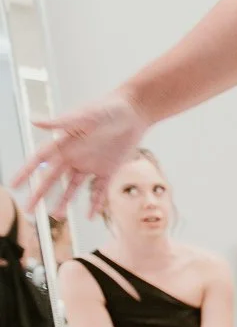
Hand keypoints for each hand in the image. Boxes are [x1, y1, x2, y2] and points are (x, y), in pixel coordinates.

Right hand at [8, 89, 149, 216]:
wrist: (133, 112)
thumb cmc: (107, 109)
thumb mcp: (85, 116)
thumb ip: (61, 122)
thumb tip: (34, 121)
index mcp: (64, 143)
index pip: (39, 160)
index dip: (25, 173)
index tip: (13, 185)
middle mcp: (74, 156)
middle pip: (52, 178)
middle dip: (39, 194)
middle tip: (29, 210)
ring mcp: (91, 164)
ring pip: (73, 188)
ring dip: (64, 201)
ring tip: (57, 217)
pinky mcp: (108, 170)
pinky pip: (99, 190)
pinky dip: (95, 203)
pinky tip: (89, 216)